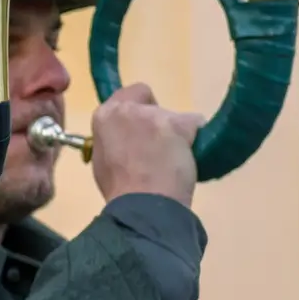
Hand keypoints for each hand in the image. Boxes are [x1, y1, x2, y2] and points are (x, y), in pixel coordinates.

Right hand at [90, 83, 204, 207]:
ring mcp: (154, 115)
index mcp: (104, 116)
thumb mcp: (104, 158)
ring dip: (175, 133)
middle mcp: (127, 109)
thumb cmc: (120, 188)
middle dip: (156, 120)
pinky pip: (195, 123)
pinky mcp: (179, 124)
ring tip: (172, 160)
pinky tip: (188, 157)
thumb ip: (115, 138)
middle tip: (156, 147)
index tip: (140, 130)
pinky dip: (194, 138)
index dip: (136, 112)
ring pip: (173, 116)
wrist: (142, 204)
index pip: (127, 95)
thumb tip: (129, 138)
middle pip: (150, 102)